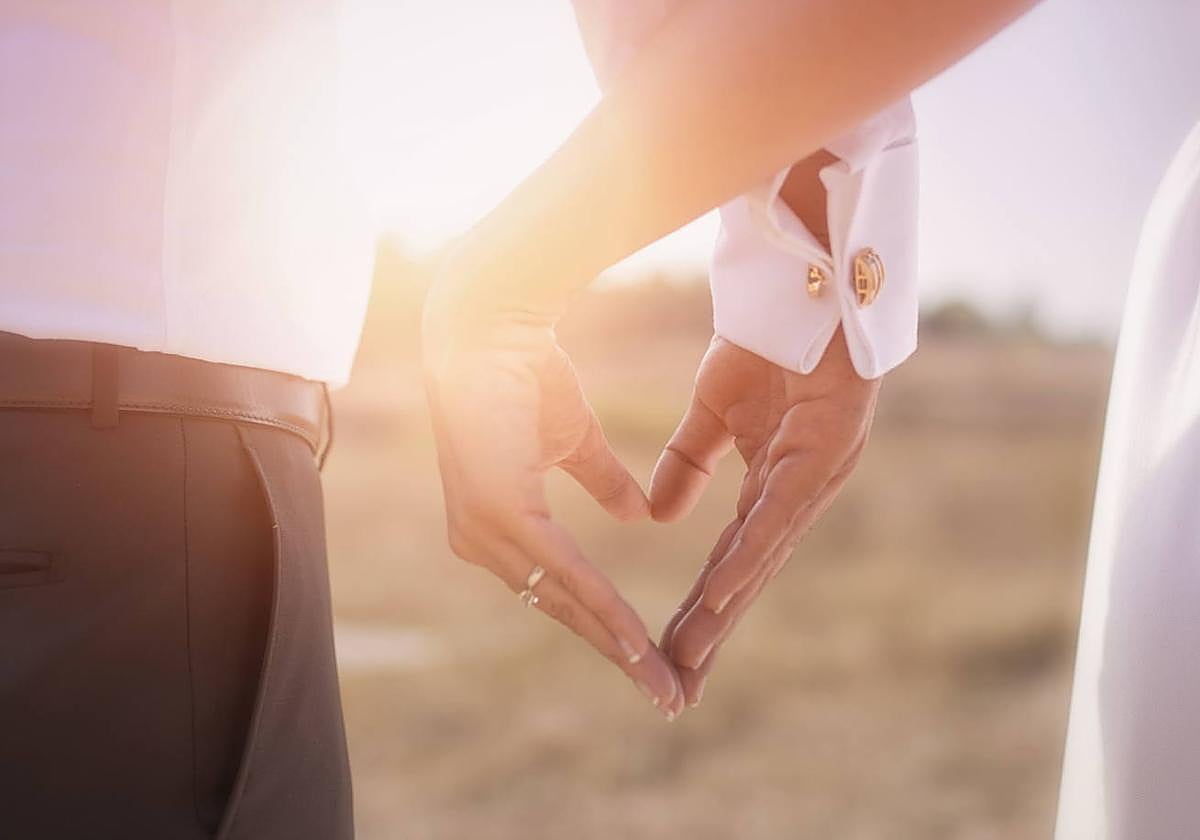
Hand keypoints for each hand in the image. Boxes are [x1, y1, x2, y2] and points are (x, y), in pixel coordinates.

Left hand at [422, 262, 684, 718]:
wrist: (494, 323)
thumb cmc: (526, 372)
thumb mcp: (574, 440)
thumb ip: (600, 481)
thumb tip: (635, 516)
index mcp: (499, 526)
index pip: (560, 589)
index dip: (608, 627)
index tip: (653, 661)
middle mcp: (484, 542)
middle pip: (563, 609)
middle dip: (619, 656)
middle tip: (667, 697)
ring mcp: (483, 532)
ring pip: (565, 601)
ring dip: (618, 645)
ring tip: (662, 682)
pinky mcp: (496, 514)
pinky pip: (561, 571)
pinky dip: (603, 607)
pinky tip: (635, 641)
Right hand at [651, 329, 879, 706]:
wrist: (805, 280)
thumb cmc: (767, 340)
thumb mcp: (709, 411)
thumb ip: (687, 462)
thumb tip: (657, 516)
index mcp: (770, 486)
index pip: (728, 560)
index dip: (701, 610)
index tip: (667, 654)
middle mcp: (795, 494)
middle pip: (747, 576)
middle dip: (710, 633)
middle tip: (676, 689)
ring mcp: (814, 477)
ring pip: (761, 558)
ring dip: (724, 611)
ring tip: (691, 657)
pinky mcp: (823, 452)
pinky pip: (779, 514)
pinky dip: (749, 556)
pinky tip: (722, 596)